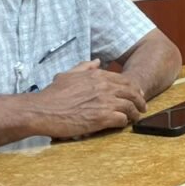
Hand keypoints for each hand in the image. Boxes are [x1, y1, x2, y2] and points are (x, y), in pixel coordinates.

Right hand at [30, 59, 147, 138]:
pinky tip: (122, 124)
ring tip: (135, 117)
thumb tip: (98, 61)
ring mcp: (104, 102)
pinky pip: (121, 119)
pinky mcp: (102, 118)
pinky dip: (124, 122)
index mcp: (97, 76)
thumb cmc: (52, 95)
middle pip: (131, 92)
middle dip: (139, 100)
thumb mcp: (68, 74)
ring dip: (134, 113)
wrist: (42, 111)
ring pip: (130, 106)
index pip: (124, 81)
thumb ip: (84, 67)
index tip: (137, 94)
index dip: (133, 88)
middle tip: (142, 107)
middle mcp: (104, 87)